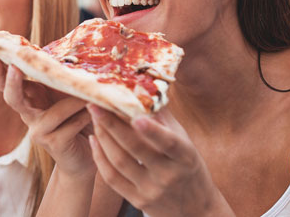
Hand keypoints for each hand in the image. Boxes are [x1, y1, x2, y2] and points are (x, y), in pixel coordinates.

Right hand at [0, 57, 94, 178]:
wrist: (86, 155)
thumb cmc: (78, 119)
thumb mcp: (68, 95)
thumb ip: (64, 79)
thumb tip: (74, 53)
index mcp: (30, 99)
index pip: (7, 83)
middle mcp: (29, 115)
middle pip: (12, 98)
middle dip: (12, 82)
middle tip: (14, 67)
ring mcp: (38, 131)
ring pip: (52, 114)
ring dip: (73, 103)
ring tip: (90, 95)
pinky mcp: (53, 144)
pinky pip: (70, 126)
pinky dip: (84, 117)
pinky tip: (95, 113)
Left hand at [88, 104, 233, 215]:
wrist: (194, 208)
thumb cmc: (187, 166)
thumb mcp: (184, 141)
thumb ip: (163, 118)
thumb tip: (144, 86)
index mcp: (185, 157)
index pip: (169, 143)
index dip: (153, 131)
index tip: (135, 116)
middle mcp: (169, 175)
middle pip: (135, 149)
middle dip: (112, 125)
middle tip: (95, 104)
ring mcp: (151, 190)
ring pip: (119, 162)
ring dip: (103, 136)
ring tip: (94, 117)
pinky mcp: (137, 200)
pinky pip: (111, 178)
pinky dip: (100, 157)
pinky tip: (94, 139)